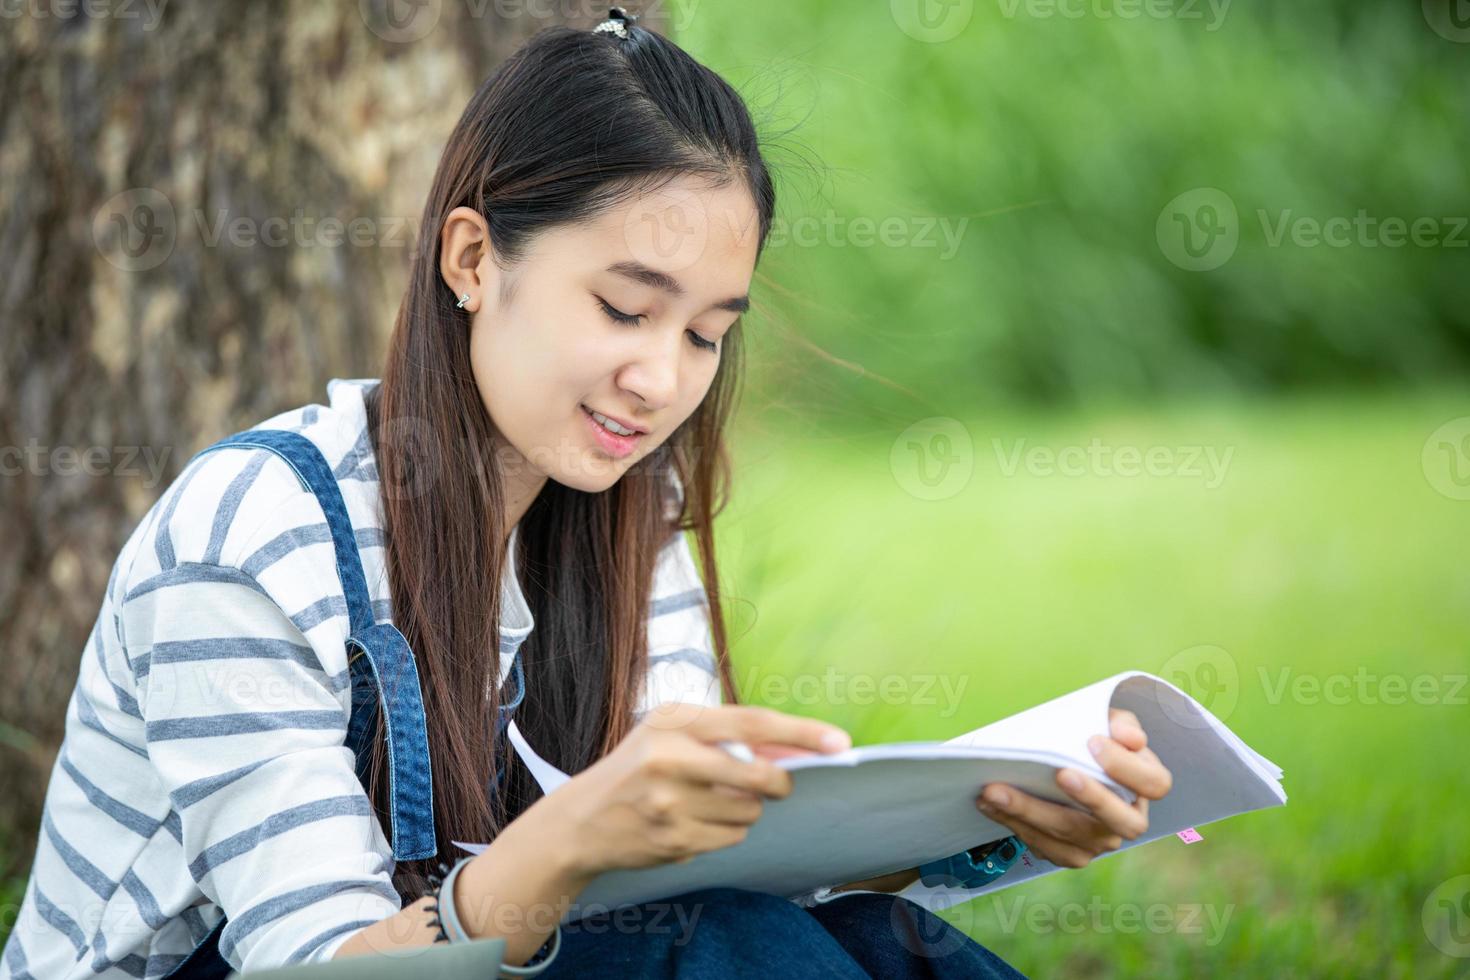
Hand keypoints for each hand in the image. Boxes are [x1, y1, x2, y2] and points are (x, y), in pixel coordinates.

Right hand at [540, 702, 851, 879]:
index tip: (839, 742)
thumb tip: (793, 744)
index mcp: (675, 721)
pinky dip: (727, 832)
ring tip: (712, 801)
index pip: (751, 723)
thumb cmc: (637, 767)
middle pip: (760, 776)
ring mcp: (671, 804)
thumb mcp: (671, 733)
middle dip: (778, 783)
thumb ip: (728, 735)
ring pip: (749, 811)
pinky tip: (696, 823)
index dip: (801, 732)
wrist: (582, 820)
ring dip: (745, 809)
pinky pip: (732, 838)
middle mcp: (671, 759)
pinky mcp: (674, 840)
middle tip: (776, 784)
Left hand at [973, 707, 1172, 868]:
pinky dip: (1014, 824)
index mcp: (1146, 784)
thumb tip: (1129, 737)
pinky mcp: (1070, 854)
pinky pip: (1045, 847)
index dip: (1127, 767)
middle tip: (1059, 773)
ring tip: (995, 790)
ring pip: (1070, 836)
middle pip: (1120, 822)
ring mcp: (1100, 842)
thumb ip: (1119, 723)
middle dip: (1088, 798)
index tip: (1093, 743)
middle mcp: (1129, 820)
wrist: (1062, 766)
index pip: (1154, 783)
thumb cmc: (1090, 742)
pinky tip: (989, 804)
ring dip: (1030, 812)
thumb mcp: (1107, 722)